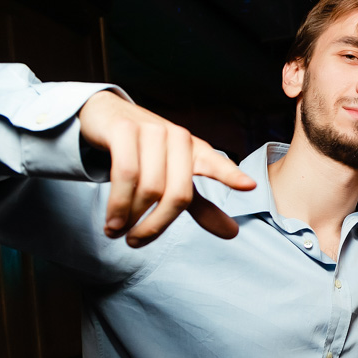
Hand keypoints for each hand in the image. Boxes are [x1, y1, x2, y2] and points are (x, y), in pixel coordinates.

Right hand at [78, 91, 255, 246]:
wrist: (108, 115)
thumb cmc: (146, 152)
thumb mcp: (175, 178)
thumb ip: (202, 206)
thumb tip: (234, 234)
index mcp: (196, 150)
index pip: (216, 165)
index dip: (231, 175)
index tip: (250, 186)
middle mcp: (178, 138)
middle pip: (176, 195)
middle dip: (154, 227)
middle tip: (134, 242)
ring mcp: (151, 131)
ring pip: (149, 187)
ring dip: (130, 217)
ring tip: (116, 233)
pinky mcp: (124, 129)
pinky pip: (125, 173)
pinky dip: (118, 202)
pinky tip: (112, 220)